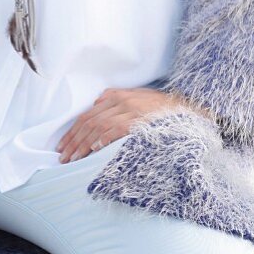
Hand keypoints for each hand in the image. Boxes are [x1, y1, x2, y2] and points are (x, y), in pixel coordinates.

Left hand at [56, 86, 212, 162]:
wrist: (191, 108)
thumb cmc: (164, 109)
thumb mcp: (140, 98)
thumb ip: (119, 100)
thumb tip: (97, 105)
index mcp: (119, 95)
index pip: (89, 114)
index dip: (73, 130)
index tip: (63, 144)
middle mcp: (122, 101)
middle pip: (89, 120)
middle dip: (73, 139)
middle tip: (62, 155)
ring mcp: (130, 110)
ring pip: (97, 126)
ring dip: (82, 144)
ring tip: (72, 158)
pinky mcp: (139, 121)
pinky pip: (115, 130)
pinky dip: (102, 140)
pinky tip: (93, 150)